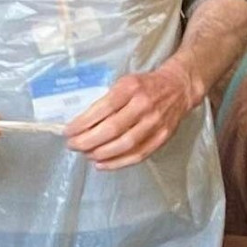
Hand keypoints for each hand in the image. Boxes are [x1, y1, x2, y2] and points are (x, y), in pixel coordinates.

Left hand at [67, 61, 205, 170]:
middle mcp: (143, 105)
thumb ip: (107, 100)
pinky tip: (102, 164)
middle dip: (88, 141)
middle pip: (112, 129)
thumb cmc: (145, 85)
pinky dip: (118, 162)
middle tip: (73, 145)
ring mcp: (155, 123)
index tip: (68, 131)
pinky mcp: (162, 137)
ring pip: (124, 145)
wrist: (179, 88)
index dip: (83, 123)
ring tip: (86, 155)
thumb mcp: (124, 83)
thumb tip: (81, 123)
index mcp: (130, 88)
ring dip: (101, 153)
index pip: (103, 109)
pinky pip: (138, 154)